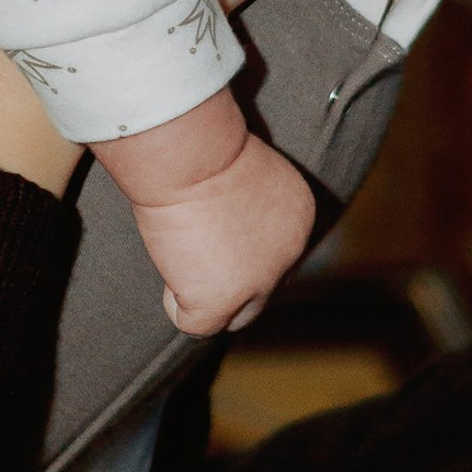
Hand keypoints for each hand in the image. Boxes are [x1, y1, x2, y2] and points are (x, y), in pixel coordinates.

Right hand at [96, 91, 314, 335]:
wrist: (192, 154)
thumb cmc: (204, 146)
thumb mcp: (244, 174)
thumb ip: (249, 207)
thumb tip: (222, 234)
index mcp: (300, 215)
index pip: (275, 256)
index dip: (239, 250)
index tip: (212, 228)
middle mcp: (291, 252)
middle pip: (261, 292)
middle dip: (229, 282)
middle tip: (195, 253)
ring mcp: (259, 282)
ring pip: (235, 317)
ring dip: (205, 296)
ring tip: (182, 258)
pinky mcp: (222, 301)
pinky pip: (196, 325)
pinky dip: (175, 303)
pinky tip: (171, 271)